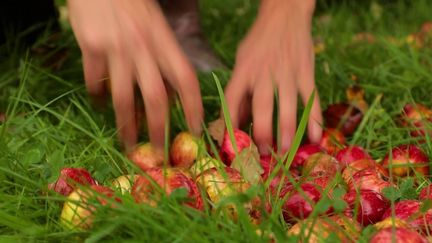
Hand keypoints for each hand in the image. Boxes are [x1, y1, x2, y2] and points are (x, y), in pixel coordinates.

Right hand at [68, 0, 202, 149]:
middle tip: (159, 151)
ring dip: (127, 125)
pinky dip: (98, 95)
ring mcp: (117, 48)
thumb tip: (170, 95)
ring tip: (129, 142)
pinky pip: (96, 80)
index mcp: (165, 42)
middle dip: (160, 129)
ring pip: (124, 97)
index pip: (186, 80)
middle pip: (157, 97)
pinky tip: (100, 102)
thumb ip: (163, 58)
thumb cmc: (134, 4)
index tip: (196, 130)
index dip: (194, 107)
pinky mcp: (92, 47)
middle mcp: (144, 48)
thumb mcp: (157, 27)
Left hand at [225, 0, 321, 154]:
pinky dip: (314, 119)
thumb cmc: (258, 41)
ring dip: (287, 132)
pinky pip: (311, 99)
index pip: (231, 99)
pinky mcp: (306, 72)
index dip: (229, 123)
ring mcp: (287, 73)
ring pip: (288, 107)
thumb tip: (235, 120)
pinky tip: (315, 138)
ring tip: (285, 152)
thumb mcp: (241, 61)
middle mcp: (264, 73)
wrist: (285, 15)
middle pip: (262, 107)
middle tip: (264, 154)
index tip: (232, 144)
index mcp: (243, 70)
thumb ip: (239, 90)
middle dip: (262, 133)